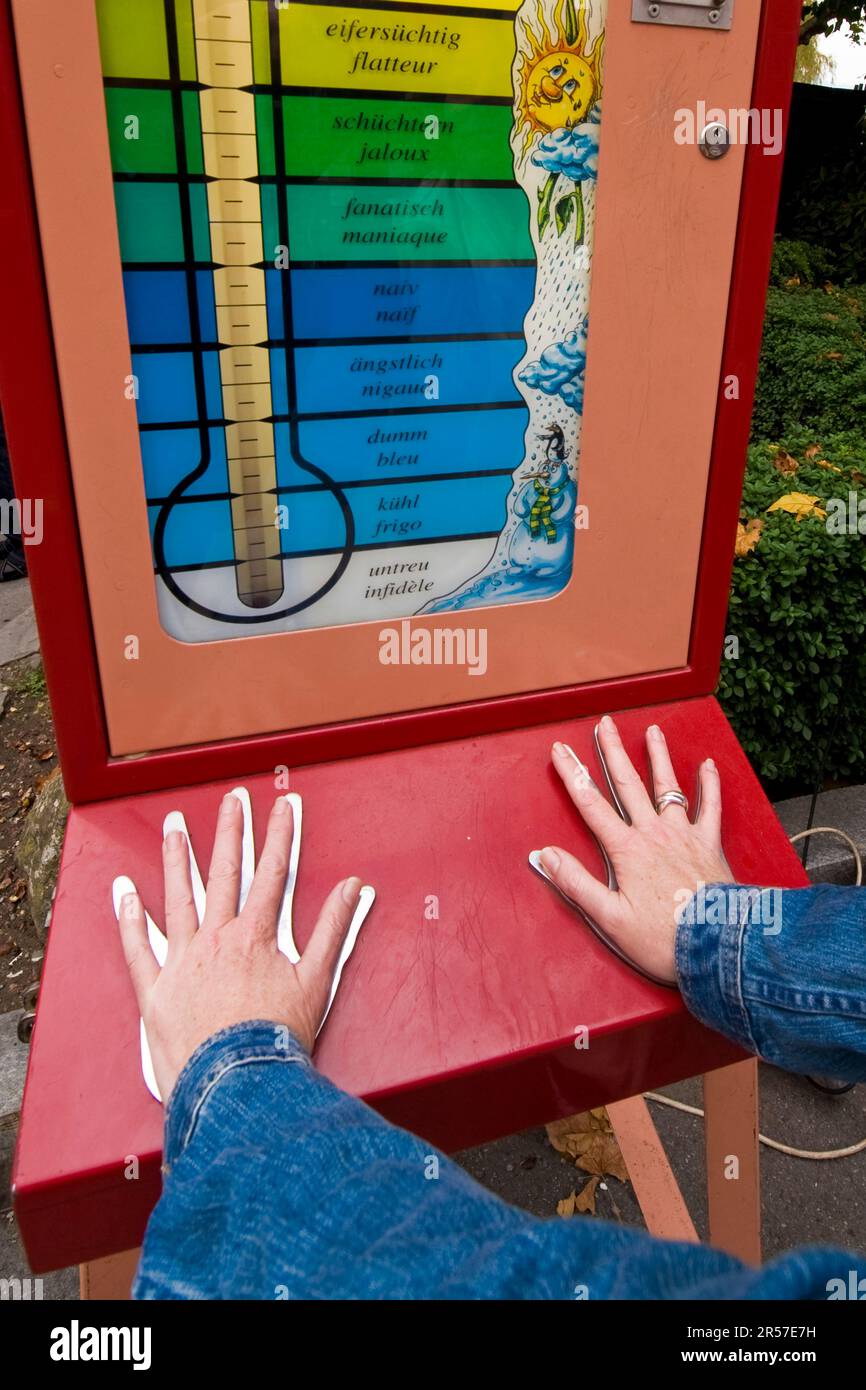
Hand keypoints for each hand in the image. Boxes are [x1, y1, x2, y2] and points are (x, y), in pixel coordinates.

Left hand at [117, 793, 361, 1101]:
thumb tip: (354, 888)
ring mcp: (182, 961)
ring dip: (177, 859)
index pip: (271, 873)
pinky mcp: (156, 990)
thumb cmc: (277, 1038)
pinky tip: (124, 891)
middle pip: (224, 874)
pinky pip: (137, 948)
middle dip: (230, 832)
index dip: (280, 835)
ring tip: (175, 826)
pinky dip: (128, 918)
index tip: (284, 806)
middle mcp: (216, 939)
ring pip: (178, 898)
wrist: (238, 1082)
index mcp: (255, 936)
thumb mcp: (318, 980)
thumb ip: (335, 929)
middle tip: (232, 799)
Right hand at [539, 716, 733, 985]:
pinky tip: (708, 764)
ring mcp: (684, 835)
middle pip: (628, 784)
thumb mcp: (609, 917)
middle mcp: (654, 834)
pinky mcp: (710, 844)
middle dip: (613, 751)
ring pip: (668, 787)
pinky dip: (710, 784)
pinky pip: (711, 807)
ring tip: (652, 731)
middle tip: (604, 724)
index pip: (591, 804)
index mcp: (626, 850)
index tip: (560, 750)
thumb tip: (544, 855)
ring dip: (658, 757)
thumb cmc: (661, 937)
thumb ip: (575, 883)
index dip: (573, 775)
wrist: (716, 946)